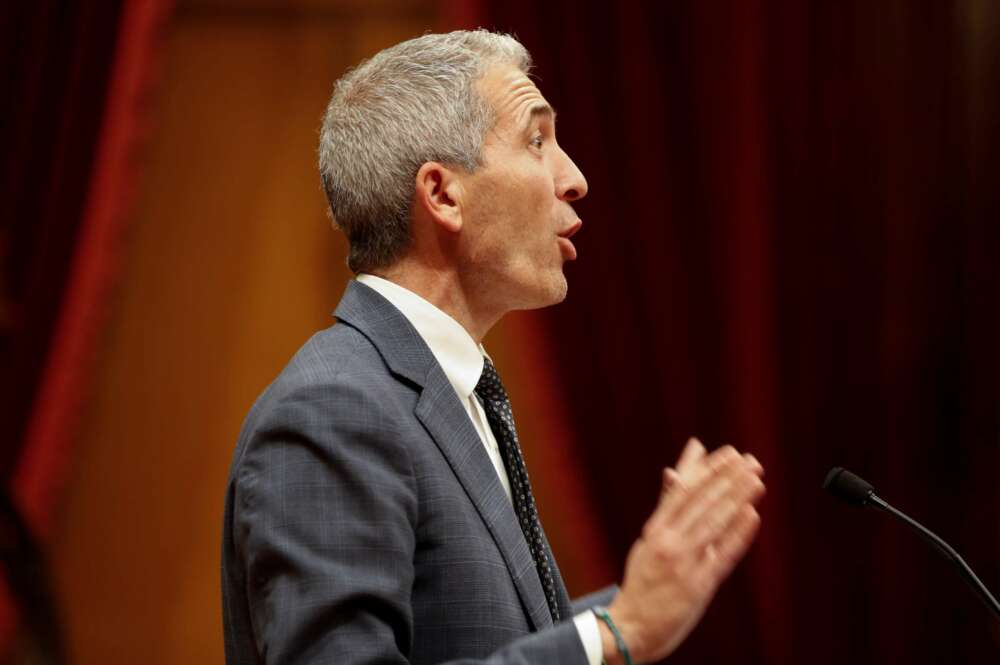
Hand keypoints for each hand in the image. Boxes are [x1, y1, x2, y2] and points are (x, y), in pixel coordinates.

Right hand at [602, 441, 764, 664]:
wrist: (631, 626)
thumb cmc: (643, 580)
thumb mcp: (649, 539)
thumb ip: (666, 506)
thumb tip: (674, 471)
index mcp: (655, 530)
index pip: (685, 491)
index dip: (708, 470)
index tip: (729, 453)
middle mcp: (668, 543)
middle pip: (701, 503)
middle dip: (728, 479)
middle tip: (750, 460)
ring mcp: (683, 564)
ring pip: (713, 523)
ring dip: (736, 499)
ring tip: (756, 479)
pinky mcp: (698, 586)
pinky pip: (722, 556)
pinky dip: (737, 534)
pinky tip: (752, 516)